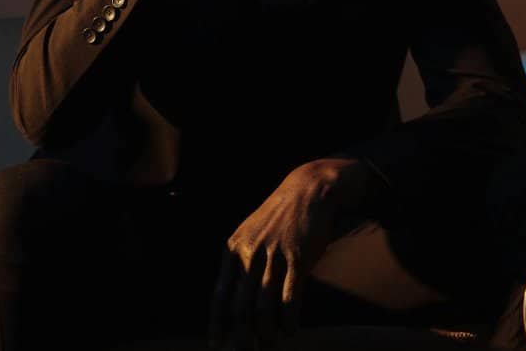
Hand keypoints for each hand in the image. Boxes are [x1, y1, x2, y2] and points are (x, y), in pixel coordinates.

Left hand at [209, 158, 371, 350]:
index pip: (220, 294)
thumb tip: (236, 299)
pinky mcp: (299, 258)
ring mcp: (274, 255)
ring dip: (265, 333)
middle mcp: (250, 253)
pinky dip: (288, 320)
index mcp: (233, 248)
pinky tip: (289, 331)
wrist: (308, 191)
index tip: (216, 345)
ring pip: (263, 306)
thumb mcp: (251, 233)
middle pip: (240, 306)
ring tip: (268, 345)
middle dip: (241, 336)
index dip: (217, 323)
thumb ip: (242, 262)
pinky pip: (290, 298)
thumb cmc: (280, 217)